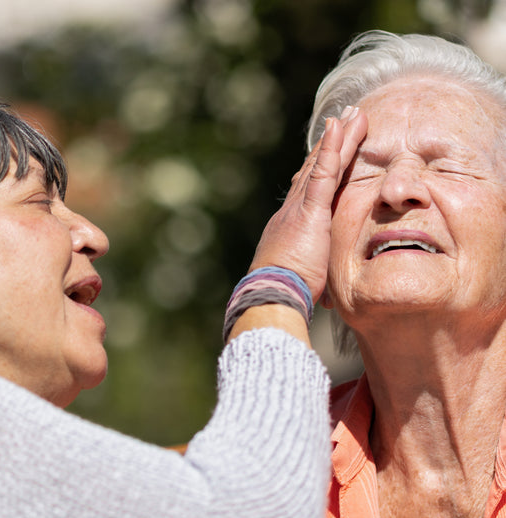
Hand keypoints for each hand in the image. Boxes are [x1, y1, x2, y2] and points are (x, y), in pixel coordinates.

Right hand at [249, 106, 367, 304]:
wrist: (273, 294)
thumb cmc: (288, 293)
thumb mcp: (304, 279)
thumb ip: (314, 274)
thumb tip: (326, 292)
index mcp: (293, 225)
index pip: (310, 190)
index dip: (322, 168)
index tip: (333, 152)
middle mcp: (292, 210)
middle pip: (315, 170)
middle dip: (331, 145)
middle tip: (344, 121)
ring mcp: (300, 208)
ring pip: (322, 165)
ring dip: (338, 138)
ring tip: (353, 115)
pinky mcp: (310, 211)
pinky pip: (323, 174)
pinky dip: (332, 148)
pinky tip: (340, 126)